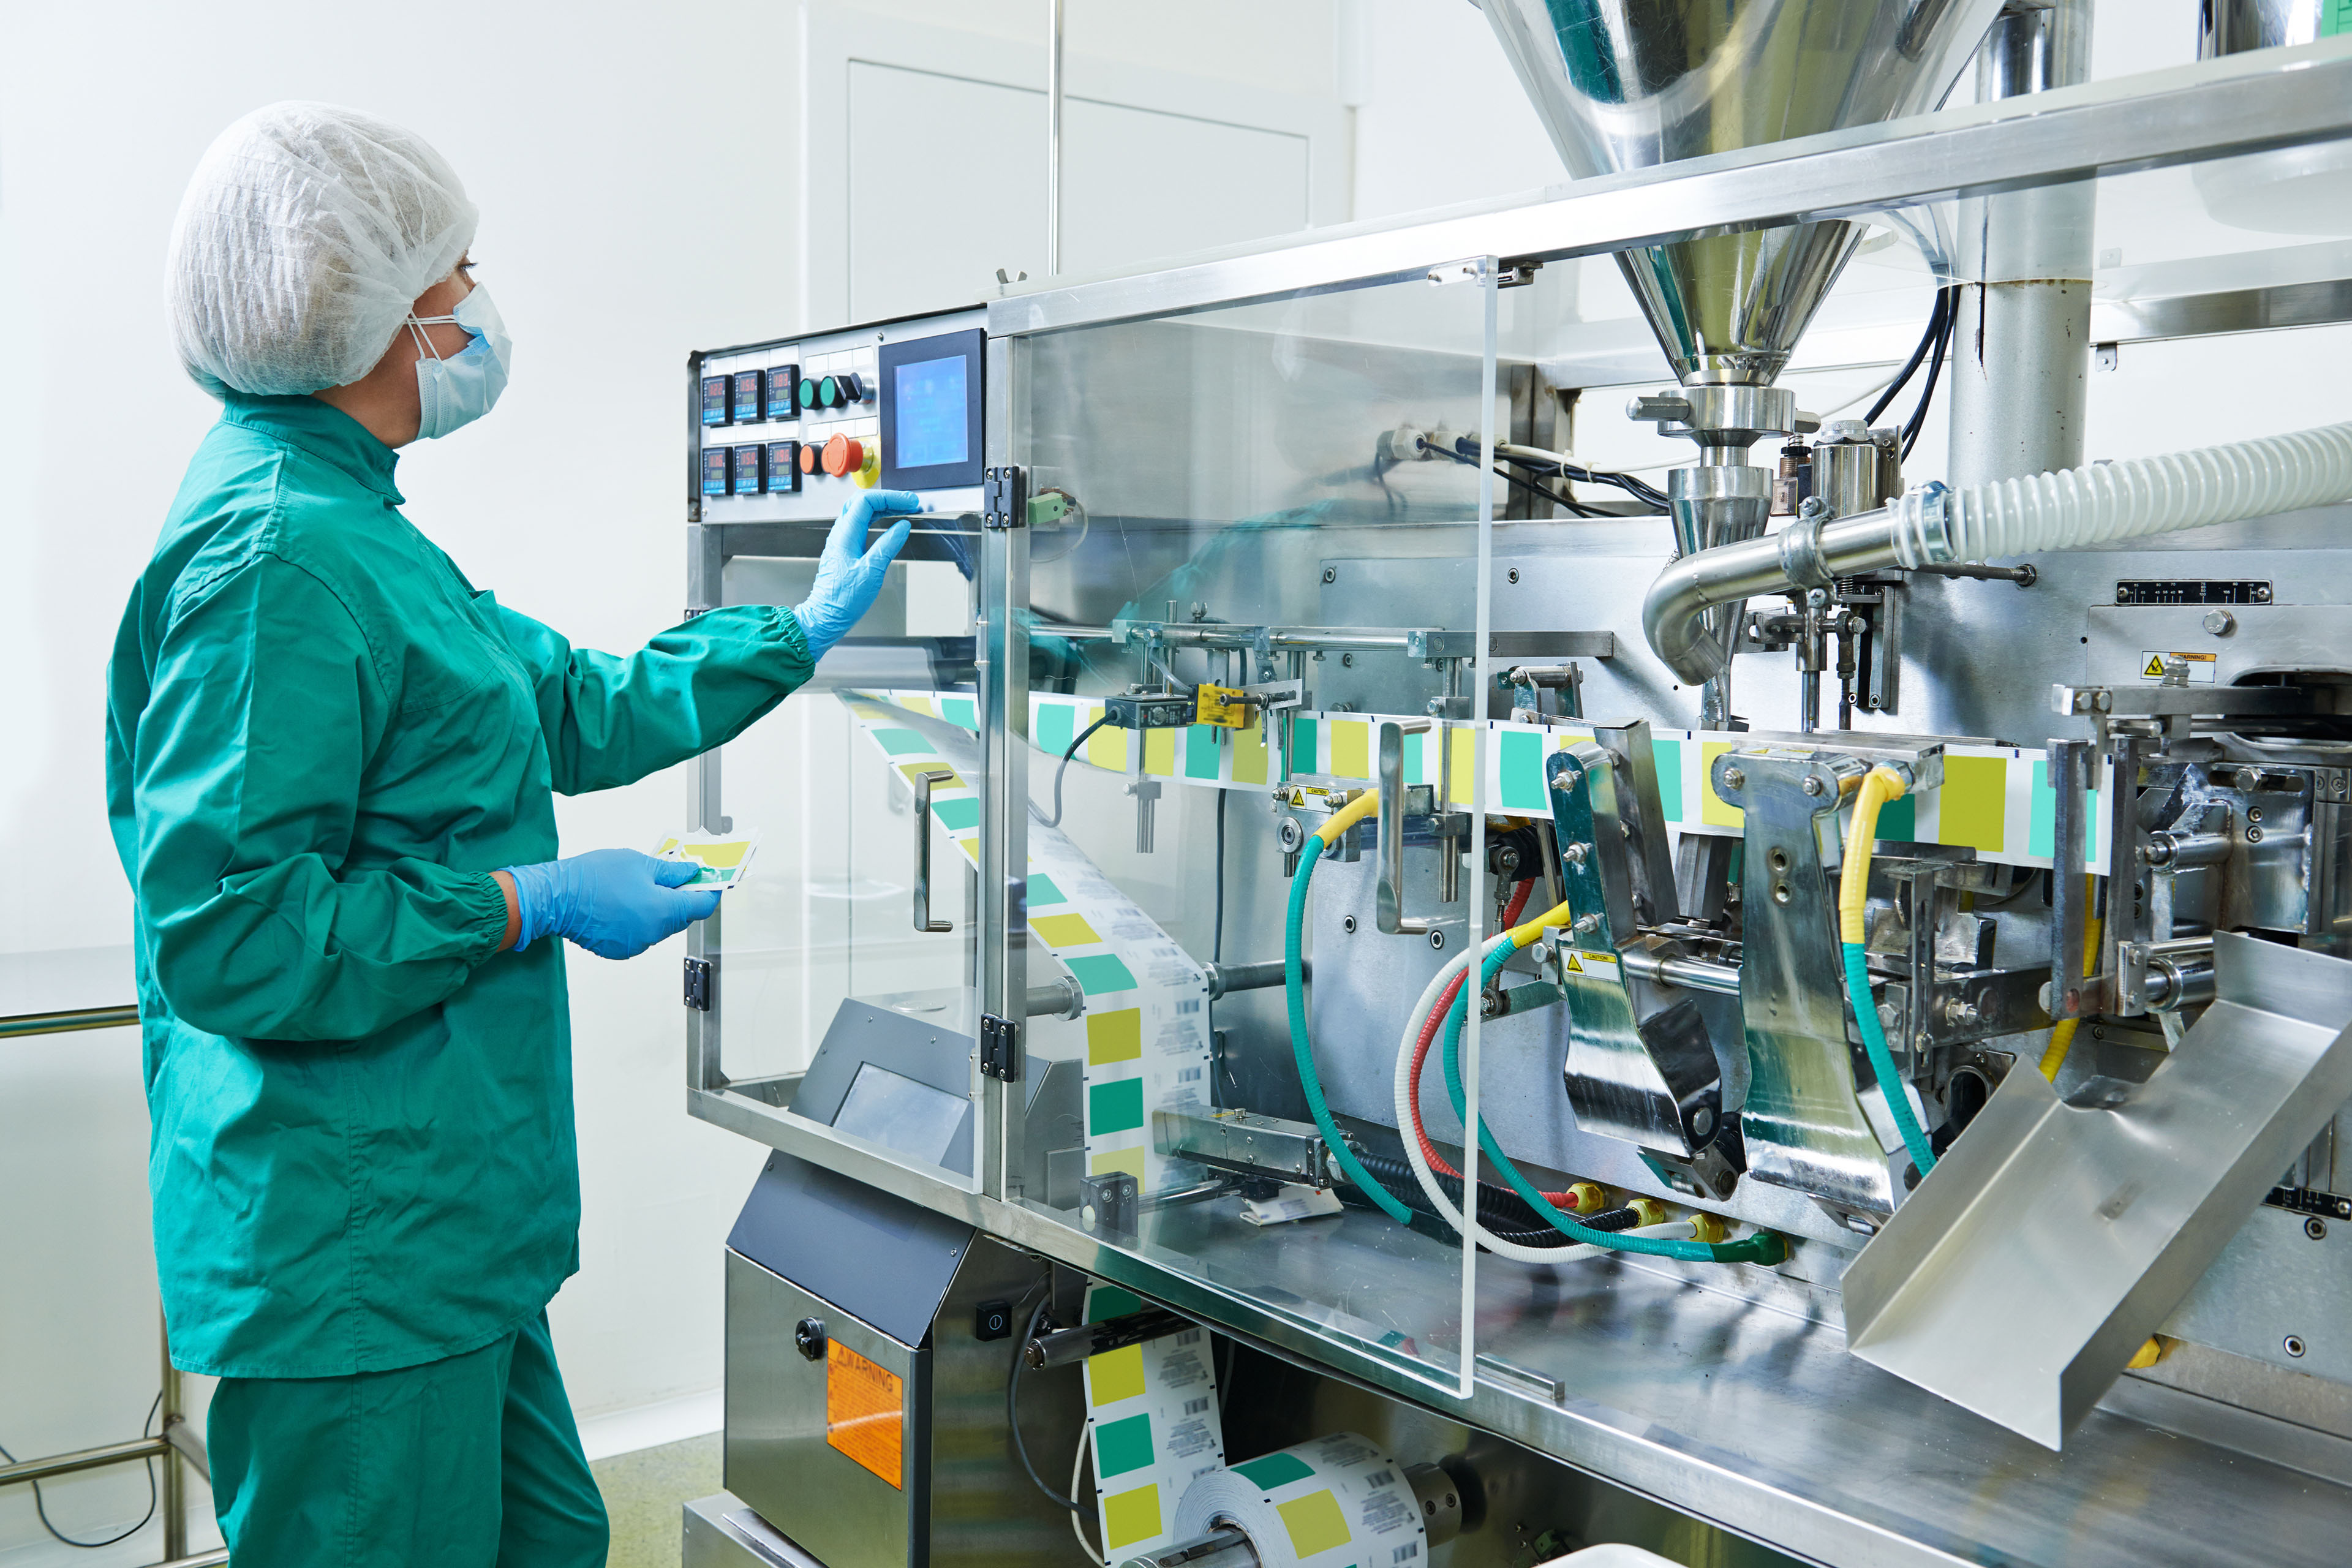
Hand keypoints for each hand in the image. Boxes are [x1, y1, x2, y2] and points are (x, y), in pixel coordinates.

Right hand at [502, 849, 720, 959]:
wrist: (555, 897)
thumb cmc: (592, 877)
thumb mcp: (639, 863)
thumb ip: (671, 871)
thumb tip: (691, 872)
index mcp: (663, 911)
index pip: (702, 906)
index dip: (709, 891)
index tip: (710, 880)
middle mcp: (653, 933)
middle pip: (682, 917)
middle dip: (682, 897)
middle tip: (675, 876)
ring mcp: (636, 944)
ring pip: (661, 926)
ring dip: (660, 908)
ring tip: (642, 886)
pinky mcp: (619, 949)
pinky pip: (641, 934)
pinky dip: (641, 919)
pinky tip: (627, 902)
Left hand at [793, 489, 924, 658]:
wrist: (825, 617)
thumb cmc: (842, 600)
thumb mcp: (871, 572)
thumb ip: (888, 546)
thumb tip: (903, 527)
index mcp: (845, 536)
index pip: (866, 501)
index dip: (890, 498)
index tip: (910, 503)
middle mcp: (841, 535)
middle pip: (862, 502)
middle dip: (887, 498)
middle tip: (909, 503)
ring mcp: (841, 541)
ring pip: (861, 513)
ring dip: (883, 508)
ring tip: (903, 511)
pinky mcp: (845, 550)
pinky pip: (861, 526)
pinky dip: (877, 520)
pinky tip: (889, 526)